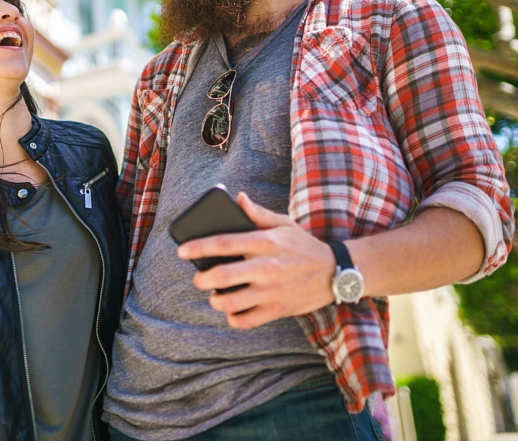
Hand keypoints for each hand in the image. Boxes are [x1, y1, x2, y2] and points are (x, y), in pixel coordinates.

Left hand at [176, 192, 337, 329]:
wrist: (336, 272)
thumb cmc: (303, 246)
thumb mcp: (284, 223)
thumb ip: (258, 213)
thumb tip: (237, 198)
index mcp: (264, 242)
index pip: (224, 243)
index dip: (198, 247)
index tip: (181, 251)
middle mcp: (266, 267)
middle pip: (222, 276)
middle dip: (201, 279)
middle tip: (199, 278)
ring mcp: (272, 291)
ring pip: (230, 302)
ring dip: (215, 301)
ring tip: (215, 295)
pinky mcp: (278, 310)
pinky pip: (246, 320)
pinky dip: (233, 318)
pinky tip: (232, 310)